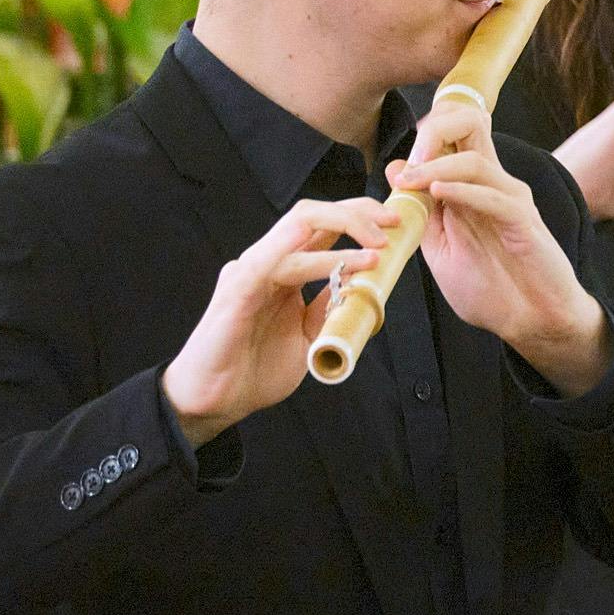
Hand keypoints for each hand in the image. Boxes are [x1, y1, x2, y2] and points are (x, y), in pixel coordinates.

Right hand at [161, 195, 400, 446]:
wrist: (217, 402)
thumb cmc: (255, 368)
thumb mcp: (309, 334)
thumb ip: (327, 307)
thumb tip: (356, 285)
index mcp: (284, 269)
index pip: (324, 226)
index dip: (361, 217)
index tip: (397, 225)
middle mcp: (267, 262)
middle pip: (313, 215)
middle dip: (358, 212)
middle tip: (392, 224)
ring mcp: (250, 273)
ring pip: (297, 228)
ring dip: (343, 232)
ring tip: (375, 249)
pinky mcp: (236, 293)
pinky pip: (267, 263)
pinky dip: (299, 252)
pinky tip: (325, 252)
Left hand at [390, 102, 609, 396]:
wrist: (530, 322)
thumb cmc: (490, 288)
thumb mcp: (440, 249)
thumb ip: (421, 212)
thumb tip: (396, 169)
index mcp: (476, 186)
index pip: (457, 133)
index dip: (427, 134)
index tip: (401, 163)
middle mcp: (496, 183)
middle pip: (471, 126)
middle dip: (436, 129)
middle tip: (409, 158)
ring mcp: (513, 199)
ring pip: (475, 160)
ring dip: (437, 166)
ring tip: (409, 181)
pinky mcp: (524, 222)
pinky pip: (493, 197)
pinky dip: (462, 191)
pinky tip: (438, 193)